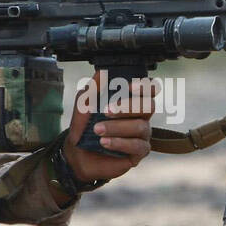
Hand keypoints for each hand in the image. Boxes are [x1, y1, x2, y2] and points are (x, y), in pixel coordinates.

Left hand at [62, 70, 156, 184]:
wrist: (77, 153)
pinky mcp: (139, 152)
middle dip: (127, 107)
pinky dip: (120, 143)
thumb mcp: (84, 105)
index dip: (145, 86)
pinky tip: (105, 142)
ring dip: (117, 127)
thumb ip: (93, 88)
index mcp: (130, 102)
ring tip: (97, 130)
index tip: (129, 87)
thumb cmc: (84, 127)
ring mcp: (141, 135)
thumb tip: (102, 72)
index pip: (149, 90)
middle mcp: (140, 117)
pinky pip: (137, 146)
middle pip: (148, 106)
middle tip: (106, 111)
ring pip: (141, 127)